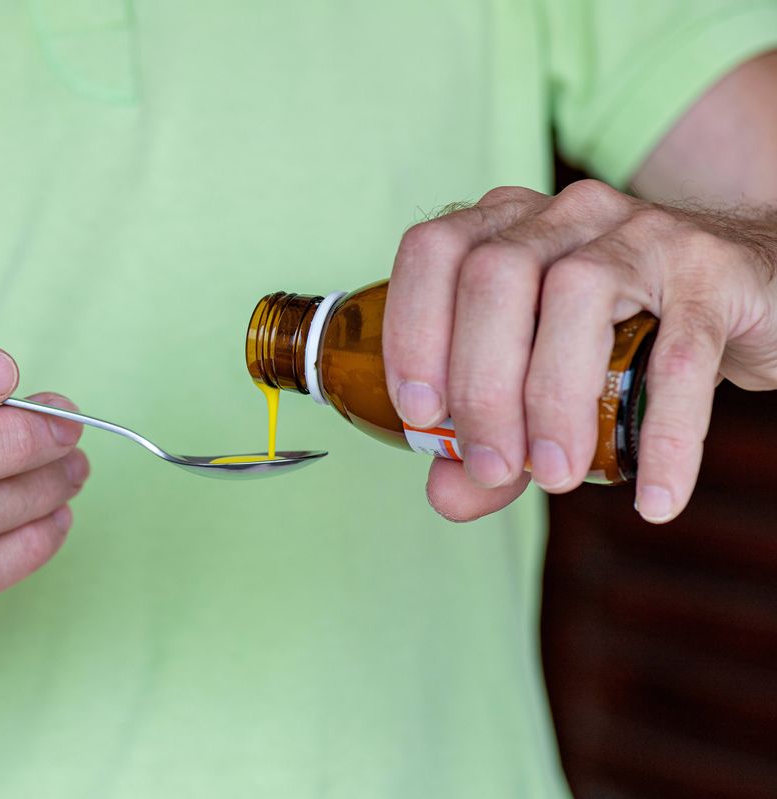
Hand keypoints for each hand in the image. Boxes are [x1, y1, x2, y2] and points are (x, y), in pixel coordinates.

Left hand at [383, 180, 776, 522]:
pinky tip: (653, 496)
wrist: (751, 301)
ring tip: (557, 476)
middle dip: (482, 385)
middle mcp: (567, 215)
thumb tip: (446, 495)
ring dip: (554, 400)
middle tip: (493, 466)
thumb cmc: (624, 339)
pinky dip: (663, 434)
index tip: (420, 414)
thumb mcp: (543, 384)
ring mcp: (643, 231)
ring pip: (577, 295)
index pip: (434, 251)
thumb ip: (490, 438)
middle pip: (495, 275)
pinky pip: (680, 354)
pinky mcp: (712, 272)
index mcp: (507, 227)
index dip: (413, 329)